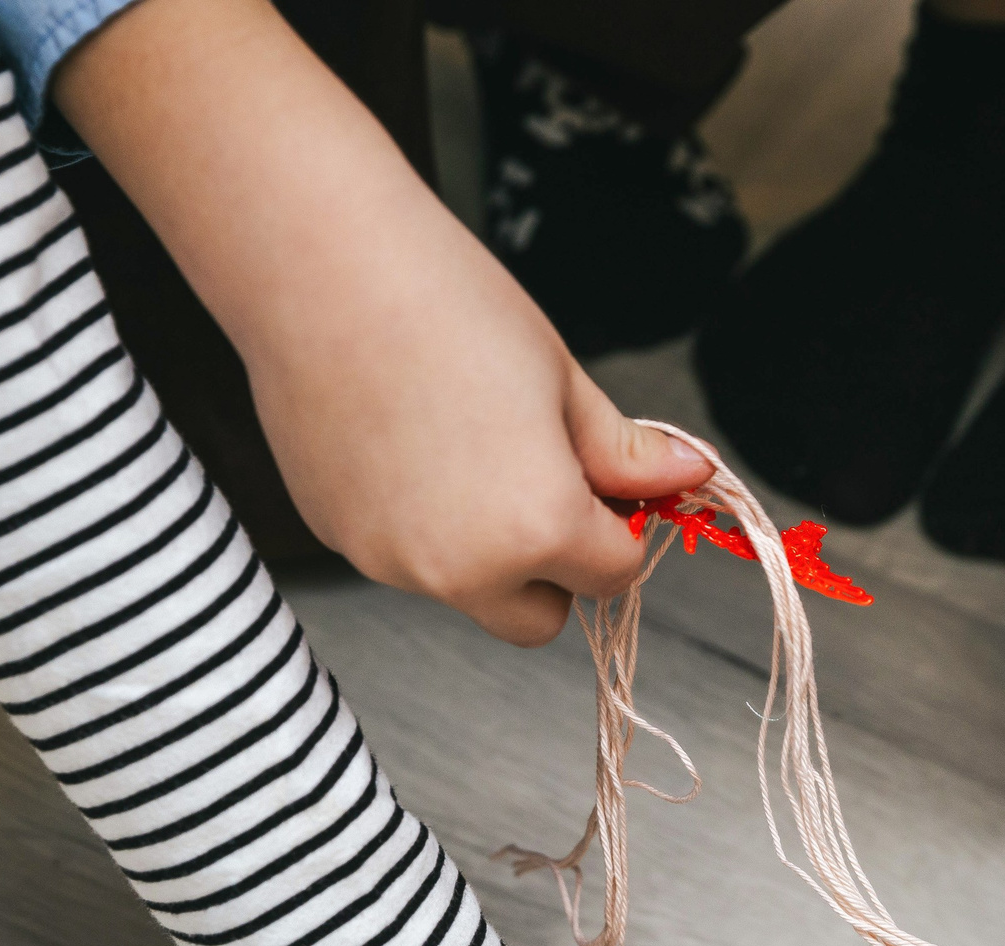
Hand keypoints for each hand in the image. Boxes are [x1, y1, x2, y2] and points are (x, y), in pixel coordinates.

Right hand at [55, 0, 708, 646]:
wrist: (320, 268)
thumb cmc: (440, 304)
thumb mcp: (561, 377)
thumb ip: (625, 452)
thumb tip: (684, 475)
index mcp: (536, 529)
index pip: (612, 576)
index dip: (617, 529)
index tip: (605, 487)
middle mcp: (460, 568)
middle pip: (538, 618)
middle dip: (552, 569)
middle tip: (542, 485)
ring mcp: (390, 562)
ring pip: (466, 592)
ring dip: (483, 551)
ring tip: (463, 445)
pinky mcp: (340, 540)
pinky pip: (403, 559)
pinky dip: (418, 525)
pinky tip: (406, 442)